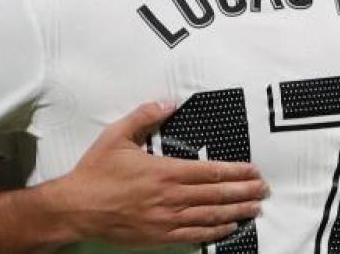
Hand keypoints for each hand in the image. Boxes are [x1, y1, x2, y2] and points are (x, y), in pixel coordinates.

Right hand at [44, 101, 265, 246]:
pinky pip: (194, 235)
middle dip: (243, 192)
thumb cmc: (96, 172)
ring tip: (254, 208)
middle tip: (263, 190)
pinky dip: (214, 231)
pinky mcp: (158, 236)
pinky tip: (228, 227)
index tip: (253, 171)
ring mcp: (166, 220)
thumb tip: (168, 101)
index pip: (209, 172)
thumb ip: (144, 116)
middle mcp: (170, 197)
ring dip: (235, 211)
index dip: (235, 172)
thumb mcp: (117, 136)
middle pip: (216, 195)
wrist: (76, 208)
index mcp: (163, 172)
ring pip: (210, 216)